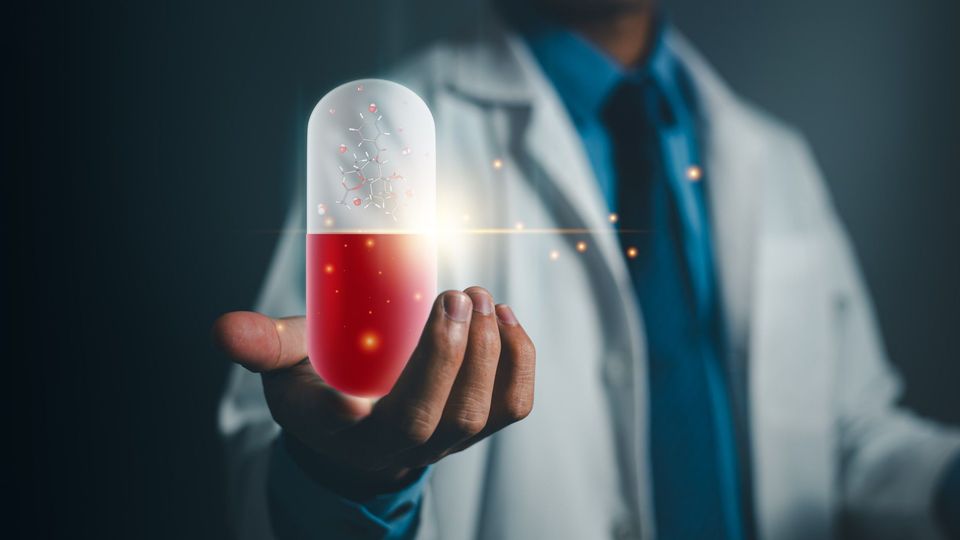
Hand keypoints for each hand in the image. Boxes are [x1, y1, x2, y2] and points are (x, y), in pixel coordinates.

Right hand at [213, 287, 534, 497]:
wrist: (366, 424)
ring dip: (486, 352)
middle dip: (445, 357)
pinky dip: (519, 360)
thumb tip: (224, 329)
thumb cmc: (325, 381)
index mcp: (337, 427)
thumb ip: (262, 343)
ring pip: (475, 414)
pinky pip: (511, 406)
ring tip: (478, 297)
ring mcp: (441, 439)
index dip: (346, 408)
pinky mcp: (477, 426)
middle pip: (427, 420)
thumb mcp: (287, 362)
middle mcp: (394, 443)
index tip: (348, 389)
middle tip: (453, 298)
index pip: (343, 425)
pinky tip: (505, 317)